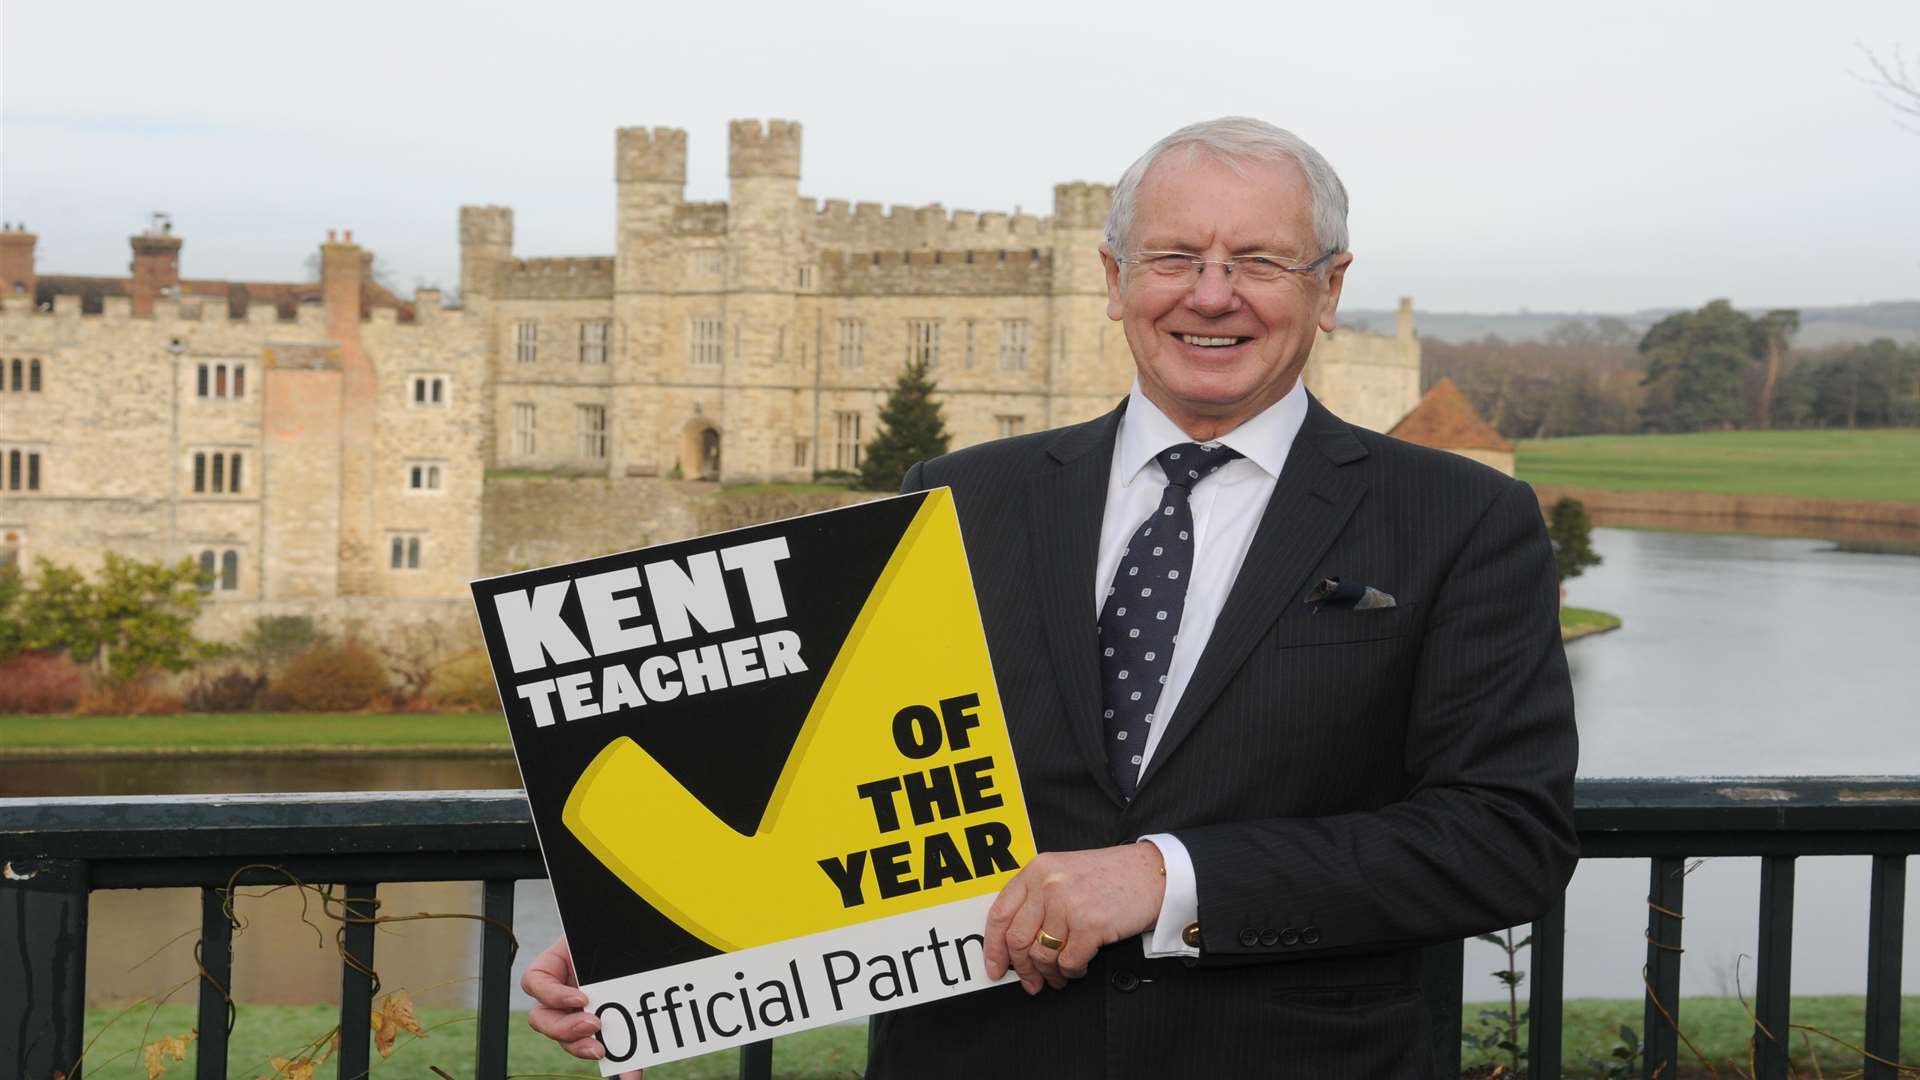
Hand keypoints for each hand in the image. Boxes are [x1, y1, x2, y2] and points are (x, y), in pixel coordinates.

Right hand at [522, 936, 643, 1078]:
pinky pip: (607, 1050)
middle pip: (544, 1020)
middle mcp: (562, 992)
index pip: (534, 982)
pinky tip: (632, 1075)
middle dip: (565, 1028)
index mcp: (555, 964)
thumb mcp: (599, 933)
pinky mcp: (605, 1029)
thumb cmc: (618, 931)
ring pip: (567, 1040)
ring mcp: (579, 1011)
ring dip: (580, 1049)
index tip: (580, 997)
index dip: (552, 995)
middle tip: (592, 1025)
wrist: (642, 936)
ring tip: (602, 1051)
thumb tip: (599, 953)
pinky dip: (621, 1065)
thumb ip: (596, 941)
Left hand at [983, 842, 1165, 993]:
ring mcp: (1068, 904)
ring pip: (1043, 955)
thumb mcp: (1064, 872)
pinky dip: (1073, 971)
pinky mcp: (1090, 924)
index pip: (1000, 914)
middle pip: (1017, 940)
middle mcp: (1047, 885)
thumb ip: (1037, 898)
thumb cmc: (1110, 876)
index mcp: (1036, 870)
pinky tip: (1080, 966)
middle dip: (1023, 969)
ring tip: (1060, 975)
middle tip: (1031, 982)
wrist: (1151, 873)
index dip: (994, 947)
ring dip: (1050, 973)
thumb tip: (1015, 943)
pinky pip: (1069, 962)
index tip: (996, 968)